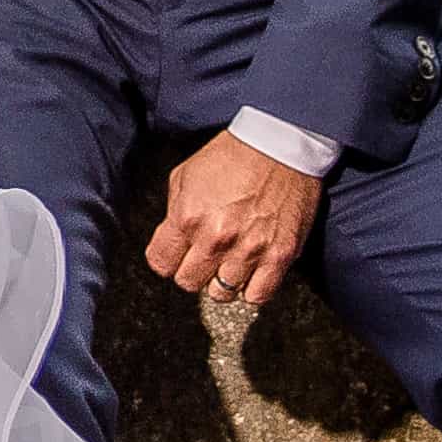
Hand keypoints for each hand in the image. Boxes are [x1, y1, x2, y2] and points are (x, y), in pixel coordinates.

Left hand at [147, 128, 318, 312]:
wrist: (279, 146)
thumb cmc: (232, 156)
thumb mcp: (184, 176)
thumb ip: (174, 213)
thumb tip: (171, 240)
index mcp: (187, 217)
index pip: (161, 263)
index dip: (166, 259)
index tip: (175, 254)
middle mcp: (216, 238)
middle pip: (188, 282)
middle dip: (191, 271)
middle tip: (202, 257)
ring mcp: (249, 249)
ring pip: (221, 293)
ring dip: (221, 281)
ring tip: (227, 263)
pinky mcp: (280, 255)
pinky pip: (258, 295)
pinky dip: (251, 289)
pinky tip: (249, 273)